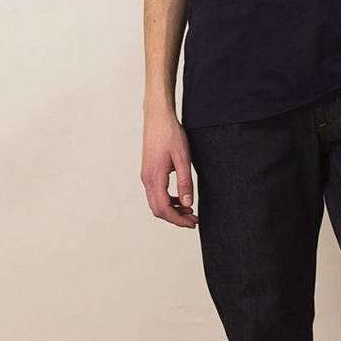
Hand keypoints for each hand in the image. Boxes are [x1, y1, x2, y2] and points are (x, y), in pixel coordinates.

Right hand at [141, 110, 198, 227]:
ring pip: (156, 202)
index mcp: (154, 177)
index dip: (178, 219)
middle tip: (194, 220)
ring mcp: (146, 175)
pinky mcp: (148, 171)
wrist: (157, 117)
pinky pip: (156, 193)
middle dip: (176, 218)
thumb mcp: (183, 158)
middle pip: (158, 209)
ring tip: (190, 210)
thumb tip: (188, 204)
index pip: (164, 208)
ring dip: (172, 209)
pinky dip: (168, 200)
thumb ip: (185, 182)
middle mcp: (147, 179)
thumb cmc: (170, 134)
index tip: (193, 223)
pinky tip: (181, 198)